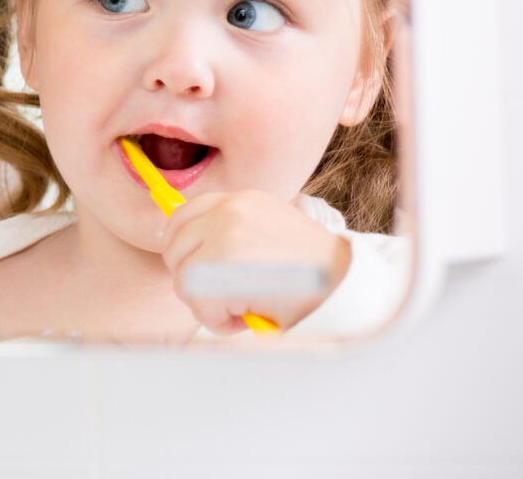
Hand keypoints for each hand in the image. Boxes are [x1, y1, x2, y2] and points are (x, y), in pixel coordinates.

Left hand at [162, 191, 351, 334]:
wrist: (348, 285)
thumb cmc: (313, 271)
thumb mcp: (271, 233)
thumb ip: (234, 234)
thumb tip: (193, 251)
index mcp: (240, 200)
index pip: (183, 216)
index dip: (184, 248)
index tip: (197, 269)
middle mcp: (229, 210)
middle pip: (175, 249)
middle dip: (194, 280)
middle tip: (227, 296)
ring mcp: (225, 236)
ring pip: (183, 279)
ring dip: (208, 304)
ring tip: (243, 308)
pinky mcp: (224, 266)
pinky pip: (198, 303)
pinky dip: (218, 321)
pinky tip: (247, 317)